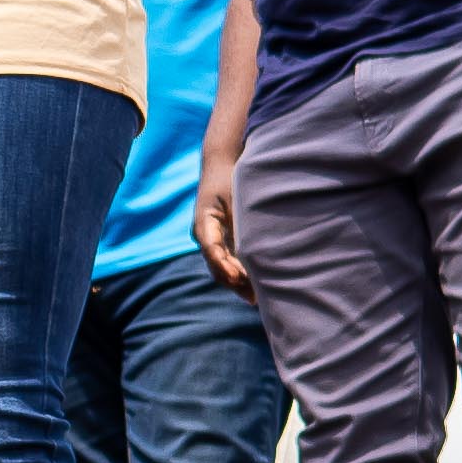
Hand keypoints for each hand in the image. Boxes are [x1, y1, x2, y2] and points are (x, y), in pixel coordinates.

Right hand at [194, 167, 248, 293]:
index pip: (210, 247)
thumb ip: (244, 220)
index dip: (223, 264)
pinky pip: (227, 263)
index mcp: (204, 220)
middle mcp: (203, 234)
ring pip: (221, 268)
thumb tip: (258, 247)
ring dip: (238, 283)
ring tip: (258, 297)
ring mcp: (210, 239)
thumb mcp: (238, 195)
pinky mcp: (220, 241)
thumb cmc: (231, 177)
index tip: (238, 277)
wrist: (220, 165)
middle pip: (216, 264)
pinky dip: (240, 275)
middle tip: (255, 296)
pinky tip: (256, 288)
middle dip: (234, 281)